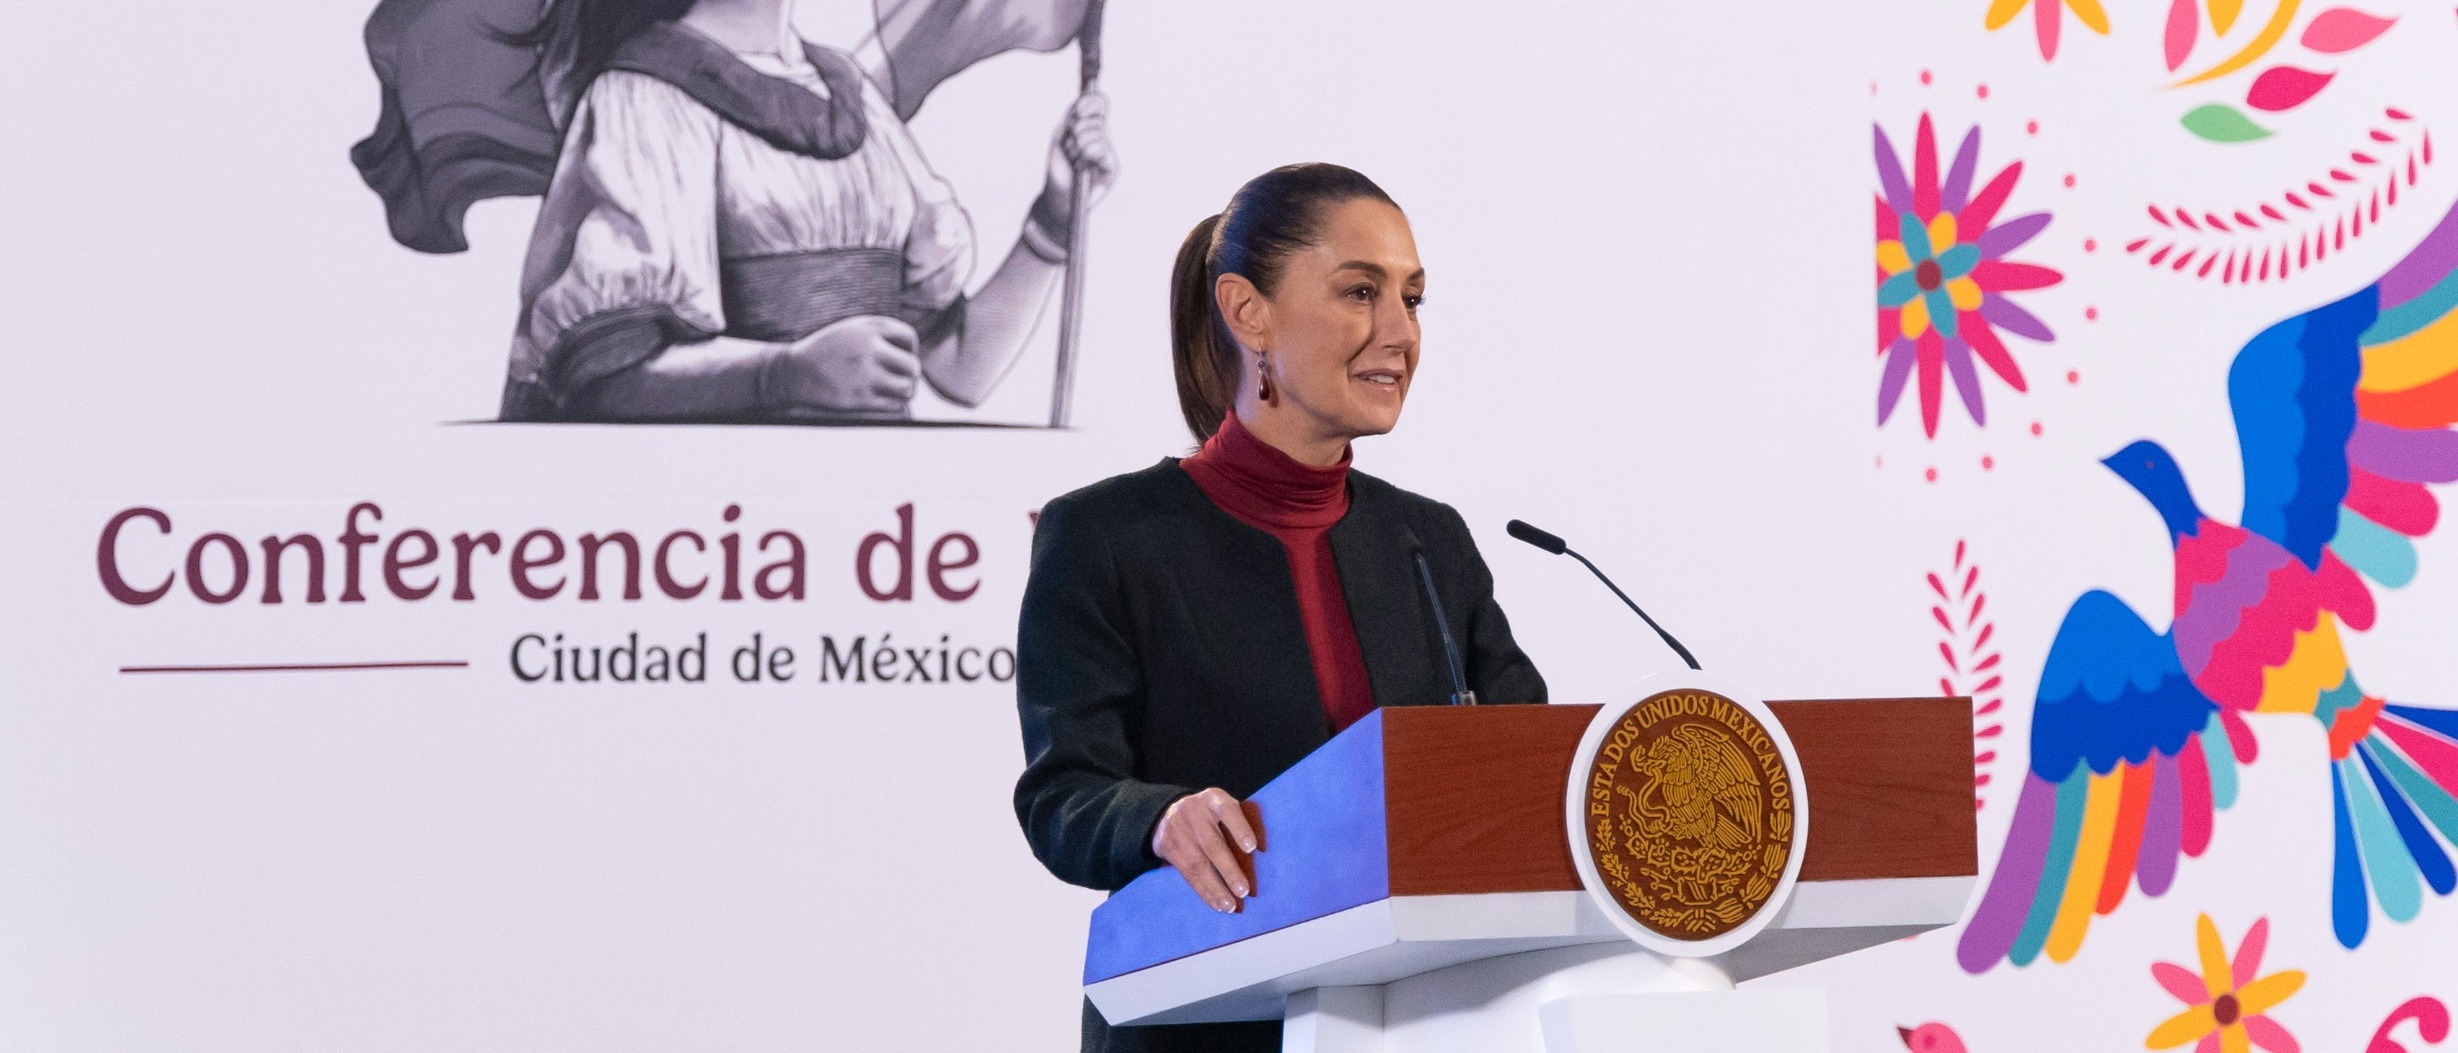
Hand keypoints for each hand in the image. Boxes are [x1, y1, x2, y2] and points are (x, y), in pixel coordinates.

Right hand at [765, 315, 919, 412]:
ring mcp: (864, 374)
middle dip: (910, 374)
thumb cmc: (826, 350)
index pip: (909, 337)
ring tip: (897, 390)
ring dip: (906, 391)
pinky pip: (893, 405)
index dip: (910, 349)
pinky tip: (884, 399)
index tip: (900, 357)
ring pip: (907, 388)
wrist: (793, 372)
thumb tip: (914, 351)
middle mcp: (869, 349)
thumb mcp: (851, 329)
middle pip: (913, 366)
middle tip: (902, 378)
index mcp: (869, 328)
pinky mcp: (858, 398)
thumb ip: (880, 333)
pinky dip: (894, 404)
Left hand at [1032, 91, 1118, 240]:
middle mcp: (1101, 138)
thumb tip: (1081, 103)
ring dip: (1079, 144)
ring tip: (1074, 159)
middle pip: (1098, 118)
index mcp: (1090, 127)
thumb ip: (1071, 117)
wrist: (1058, 198)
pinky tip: (1083, 166)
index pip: (1099, 105)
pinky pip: (1101, 149)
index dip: (1090, 103)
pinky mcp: (1111, 167)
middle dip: (1078, 129)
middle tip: (1070, 147)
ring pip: (1098, 132)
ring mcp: (1107, 152)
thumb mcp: (1059, 138)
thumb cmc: (1058, 169)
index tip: (1077, 111)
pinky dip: (1088, 154)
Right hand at [1151, 788, 1259, 912]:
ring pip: (1198, 863)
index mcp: (1213, 799)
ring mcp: (1177, 828)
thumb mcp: (1219, 810)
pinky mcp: (1166, 845)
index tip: (1253, 848)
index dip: (1240, 828)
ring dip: (1216, 888)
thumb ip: (1236, 826)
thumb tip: (1260, 857)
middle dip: (1229, 870)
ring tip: (1230, 906)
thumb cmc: (1208, 816)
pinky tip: (1216, 904)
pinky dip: (1204, 891)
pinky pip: (1187, 873)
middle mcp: (1194, 811)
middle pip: (1212, 844)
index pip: (1228, 810)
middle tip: (1244, 891)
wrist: (1165, 813)